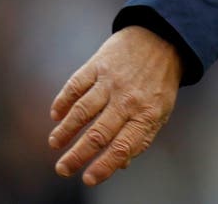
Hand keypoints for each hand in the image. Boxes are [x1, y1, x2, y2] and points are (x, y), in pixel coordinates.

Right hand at [49, 26, 182, 184]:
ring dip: (65, 131)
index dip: (104, 167)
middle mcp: (128, 99)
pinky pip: (75, 86)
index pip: (122, 147)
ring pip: (82, 111)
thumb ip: (141, 137)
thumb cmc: (159, 81)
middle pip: (98, 134)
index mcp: (147, 113)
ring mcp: (112, 81)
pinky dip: (62, 102)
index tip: (88, 179)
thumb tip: (121, 164)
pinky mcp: (98, 64)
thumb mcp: (161, 110)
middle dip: (77, 156)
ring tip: (55, 144)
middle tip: (62, 169)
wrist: (163, 38)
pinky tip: (55, 115)